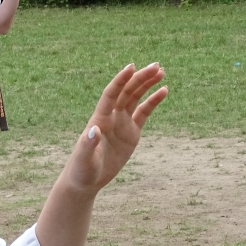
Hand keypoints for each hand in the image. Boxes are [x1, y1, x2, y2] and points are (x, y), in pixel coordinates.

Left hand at [60, 63, 167, 193]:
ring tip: (161, 71)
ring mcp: (121, 123)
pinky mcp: (131, 132)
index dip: (120, 80)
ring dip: (146, 84)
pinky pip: (144, 112)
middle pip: (126, 92)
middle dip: (140, 78)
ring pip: (135, 98)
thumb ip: (88, 144)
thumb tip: (94, 130)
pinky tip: (164, 91)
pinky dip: (153, 101)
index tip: (131, 66)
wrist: (87, 180)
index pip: (111, 94)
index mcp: (99, 119)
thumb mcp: (84, 159)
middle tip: (156, 66)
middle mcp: (111, 117)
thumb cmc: (82, 170)